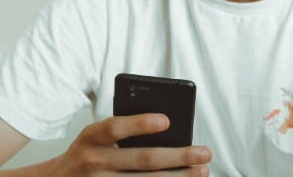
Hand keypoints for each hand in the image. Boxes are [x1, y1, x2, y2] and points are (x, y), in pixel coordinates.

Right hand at [46, 113, 211, 175]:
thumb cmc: (87, 152)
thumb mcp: (95, 136)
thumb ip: (122, 132)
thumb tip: (169, 132)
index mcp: (92, 137)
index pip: (116, 127)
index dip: (140, 123)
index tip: (167, 120)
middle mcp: (95, 161)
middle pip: (142, 160)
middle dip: (178, 156)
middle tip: (205, 153)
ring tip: (202, 172)